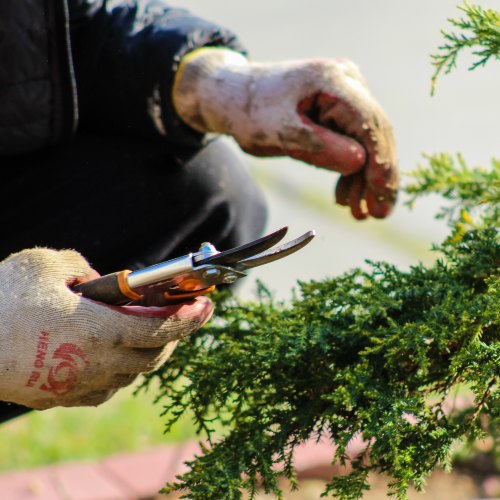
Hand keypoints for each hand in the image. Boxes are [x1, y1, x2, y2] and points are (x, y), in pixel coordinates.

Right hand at [0, 248, 212, 408]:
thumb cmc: (2, 300)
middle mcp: (99, 364)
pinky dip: (120, 370)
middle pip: (155, 356)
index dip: (191, 318)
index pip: (164, 329)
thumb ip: (83, 267)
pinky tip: (113, 355)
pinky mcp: (61, 398)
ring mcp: (80, 386)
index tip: (209, 305)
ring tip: (149, 331)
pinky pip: (105, 388)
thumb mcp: (47, 264)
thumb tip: (100, 281)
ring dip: (147, 353)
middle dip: (174, 336)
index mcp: (103, 331)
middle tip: (181, 315)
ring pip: (132, 374)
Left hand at [173, 49, 397, 218]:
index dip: (380, 161)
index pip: (369, 122)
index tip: (382, 195)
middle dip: (377, 176)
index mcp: (332, 81)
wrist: (235, 99)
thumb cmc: (252, 113)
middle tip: (378, 214)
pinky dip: (350, 171)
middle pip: (374, 133)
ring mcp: (345, 95)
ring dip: (363, 179)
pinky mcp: (338, 110)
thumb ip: (319, 147)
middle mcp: (347, 83)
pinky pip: (352, 142)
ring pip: (366, 142)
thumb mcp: (280, 133)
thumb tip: (361, 163)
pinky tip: (345, 197)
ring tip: (359, 213)